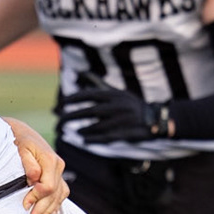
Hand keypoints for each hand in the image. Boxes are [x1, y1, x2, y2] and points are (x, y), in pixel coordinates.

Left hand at [5, 117, 67, 213]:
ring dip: (49, 213)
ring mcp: (59, 173)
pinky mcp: (57, 178)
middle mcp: (58, 167)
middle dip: (42, 211)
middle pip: (54, 195)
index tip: (24, 205)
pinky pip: (59, 195)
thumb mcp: (19, 149)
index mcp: (50, 160)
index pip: (48, 186)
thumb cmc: (17, 141)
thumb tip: (34, 176)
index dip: (36, 198)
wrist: (21, 133)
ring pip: (58, 197)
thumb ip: (27, 163)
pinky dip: (53, 208)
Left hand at [54, 83, 168, 144]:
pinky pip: (106, 137)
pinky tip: (84, 139)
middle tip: (59, 122)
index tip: (61, 104)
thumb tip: (80, 73)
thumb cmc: (130, 104)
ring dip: (83, 129)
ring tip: (74, 131)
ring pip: (97, 125)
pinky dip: (94, 138)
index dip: (74, 99)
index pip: (89, 95)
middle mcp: (116, 106)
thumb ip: (97, 84)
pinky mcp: (124, 133)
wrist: (154, 118)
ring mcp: (120, 120)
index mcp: (113, 94)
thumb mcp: (115, 91)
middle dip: (72, 116)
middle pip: (89, 111)